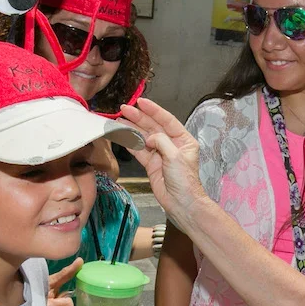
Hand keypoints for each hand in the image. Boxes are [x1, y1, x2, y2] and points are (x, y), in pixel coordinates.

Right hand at [119, 98, 205, 224]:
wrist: (181, 203)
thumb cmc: (185, 181)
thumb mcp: (175, 157)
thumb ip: (161, 142)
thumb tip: (149, 137)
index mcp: (184, 140)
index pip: (167, 120)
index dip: (153, 110)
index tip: (141, 102)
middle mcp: (172, 145)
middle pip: (153, 127)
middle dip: (139, 117)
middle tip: (124, 109)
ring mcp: (161, 154)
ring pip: (144, 137)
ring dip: (132, 129)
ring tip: (119, 120)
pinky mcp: (152, 164)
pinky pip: (139, 150)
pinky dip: (130, 143)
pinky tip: (122, 135)